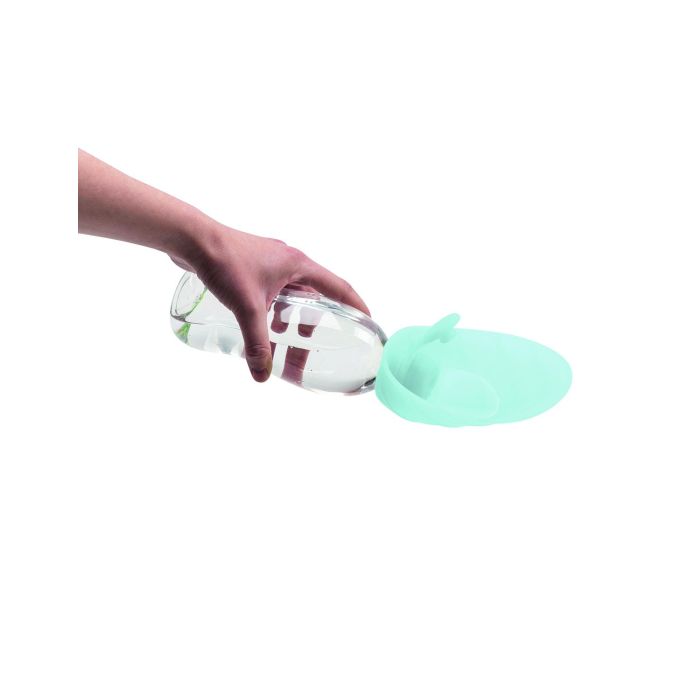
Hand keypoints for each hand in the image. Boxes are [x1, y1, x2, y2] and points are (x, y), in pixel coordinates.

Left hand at [179, 224, 369, 381]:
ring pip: (292, 297)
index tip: (367, 321)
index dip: (356, 305)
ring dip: (293, 321)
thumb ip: (256, 343)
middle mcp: (289, 263)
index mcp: (300, 265)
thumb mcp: (247, 307)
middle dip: (316, 326)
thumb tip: (262, 375)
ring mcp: (271, 264)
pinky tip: (262, 327)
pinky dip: (275, 312)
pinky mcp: (253, 268)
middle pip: (315, 297)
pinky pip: (274, 293)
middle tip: (315, 349)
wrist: (192, 238)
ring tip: (287, 344)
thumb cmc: (224, 261)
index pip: (339, 287)